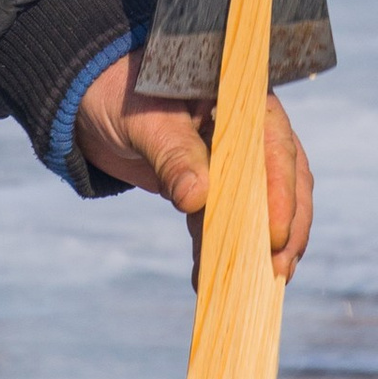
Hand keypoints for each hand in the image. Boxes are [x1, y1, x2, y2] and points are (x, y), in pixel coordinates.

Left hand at [72, 48, 313, 277]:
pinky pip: (225, 218)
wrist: (94, 102)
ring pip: (260, 204)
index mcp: (239, 96)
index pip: (274, 142)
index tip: (273, 234)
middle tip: (278, 269)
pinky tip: (208, 277)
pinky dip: (220, 248)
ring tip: (254, 285)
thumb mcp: (145, 120)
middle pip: (282, 177)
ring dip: (258, 244)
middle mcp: (246, 126)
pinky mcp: (211, 183)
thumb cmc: (120, 93)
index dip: (281, 189)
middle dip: (284, 225)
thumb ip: (172, 154)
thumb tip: (197, 199)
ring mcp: (231, 157)